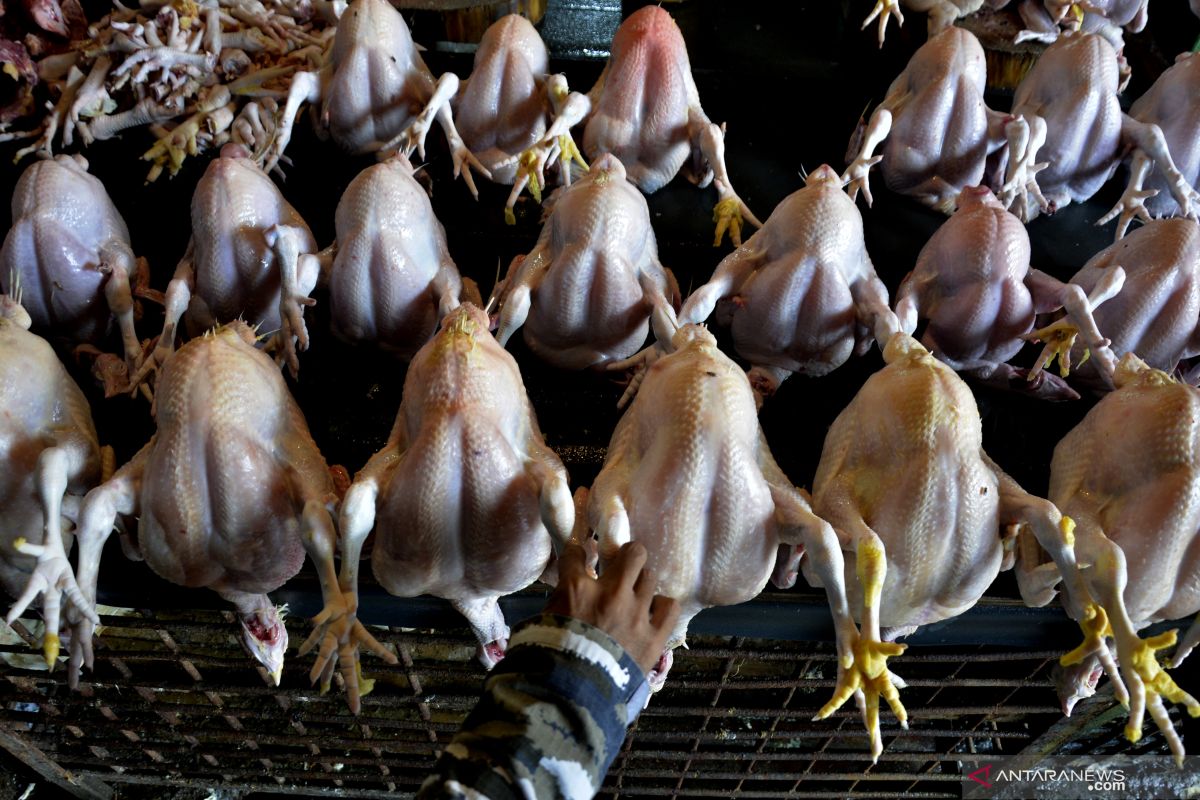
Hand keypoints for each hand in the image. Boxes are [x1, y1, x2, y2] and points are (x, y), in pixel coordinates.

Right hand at [545, 542, 679, 674]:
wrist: (570, 696)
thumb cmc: (549, 658)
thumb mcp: (545, 620)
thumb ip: (561, 600)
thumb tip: (569, 590)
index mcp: (577, 589)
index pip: (577, 554)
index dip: (579, 552)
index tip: (581, 556)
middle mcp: (611, 594)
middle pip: (633, 553)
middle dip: (628, 555)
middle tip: (622, 564)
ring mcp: (636, 614)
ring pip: (650, 577)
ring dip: (641, 583)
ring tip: (635, 595)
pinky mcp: (654, 637)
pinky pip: (669, 606)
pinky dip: (661, 606)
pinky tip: (652, 612)